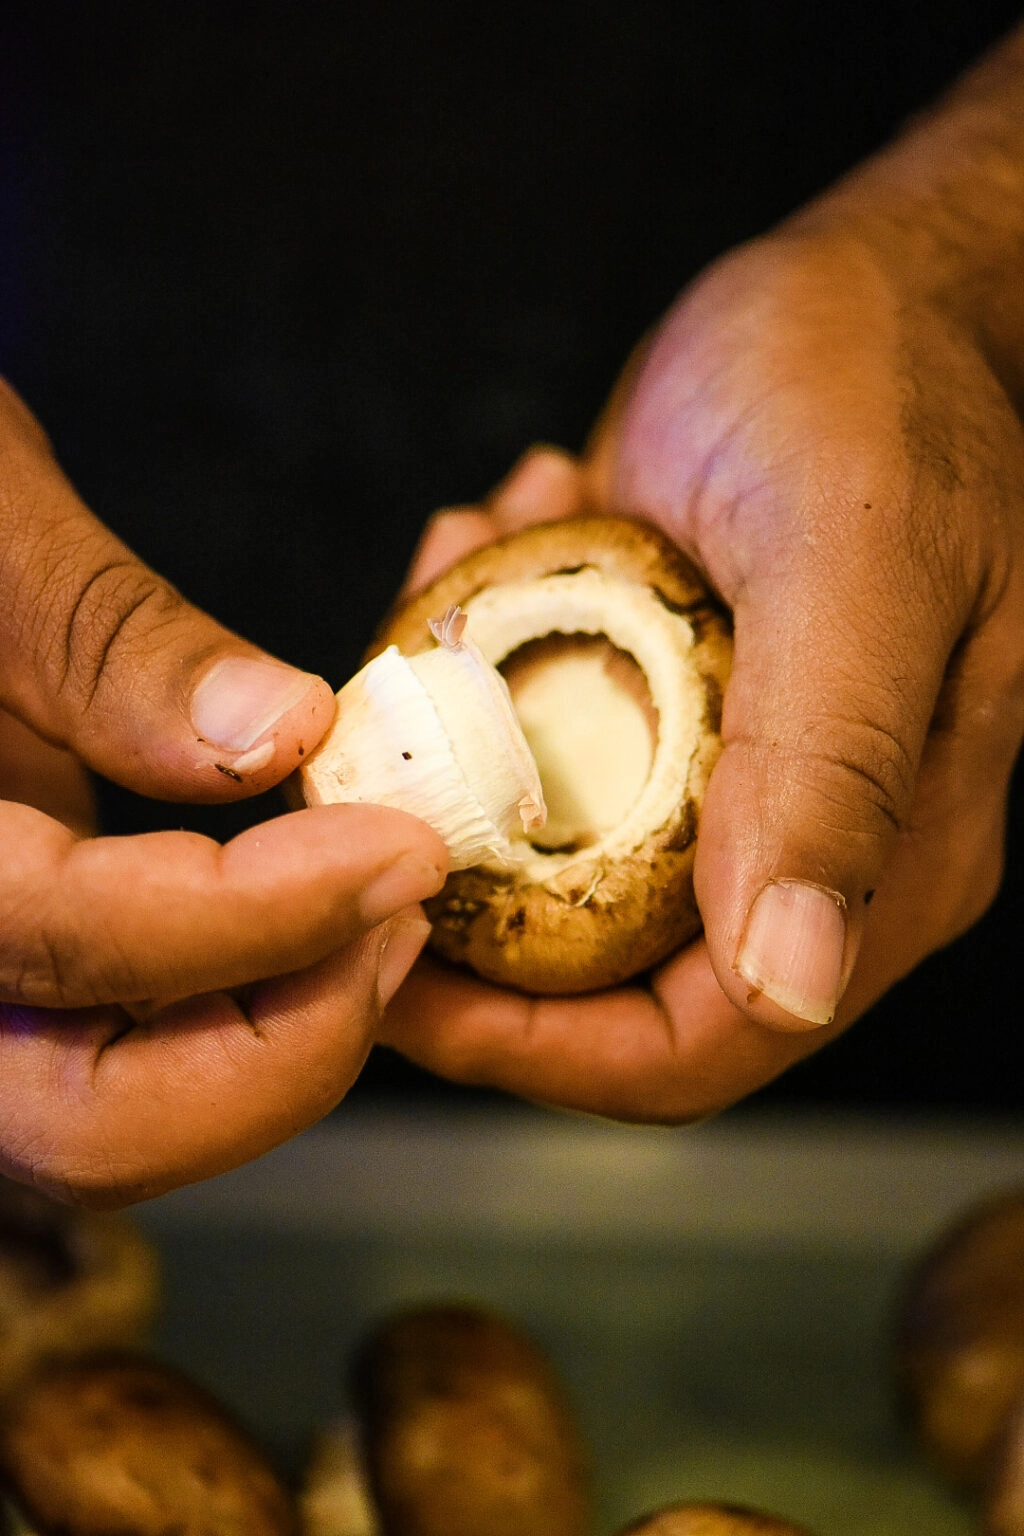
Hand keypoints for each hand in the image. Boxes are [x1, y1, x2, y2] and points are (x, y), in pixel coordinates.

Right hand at [0, 378, 446, 1204]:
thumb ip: (111, 644)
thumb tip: (283, 732)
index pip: (72, 946)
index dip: (263, 915)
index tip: (403, 848)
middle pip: (95, 1128)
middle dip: (287, 1047)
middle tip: (401, 916)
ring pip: (121, 1124)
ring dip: (278, 1047)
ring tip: (380, 910)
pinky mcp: (17, 985)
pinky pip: (127, 1063)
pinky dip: (239, 1019)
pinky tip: (311, 918)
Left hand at [380, 217, 1023, 1120]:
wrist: (873, 280)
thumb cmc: (880, 384)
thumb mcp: (855, 556)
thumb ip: (831, 765)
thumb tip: (787, 980)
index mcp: (885, 854)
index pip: (702, 1042)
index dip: (539, 1047)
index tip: (390, 965)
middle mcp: (810, 844)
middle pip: (598, 969)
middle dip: (464, 884)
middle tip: (373, 769)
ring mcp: (733, 780)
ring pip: (548, 850)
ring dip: (464, 740)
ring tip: (455, 582)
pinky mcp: (670, 708)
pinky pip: (541, 741)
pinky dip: (486, 655)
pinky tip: (494, 534)